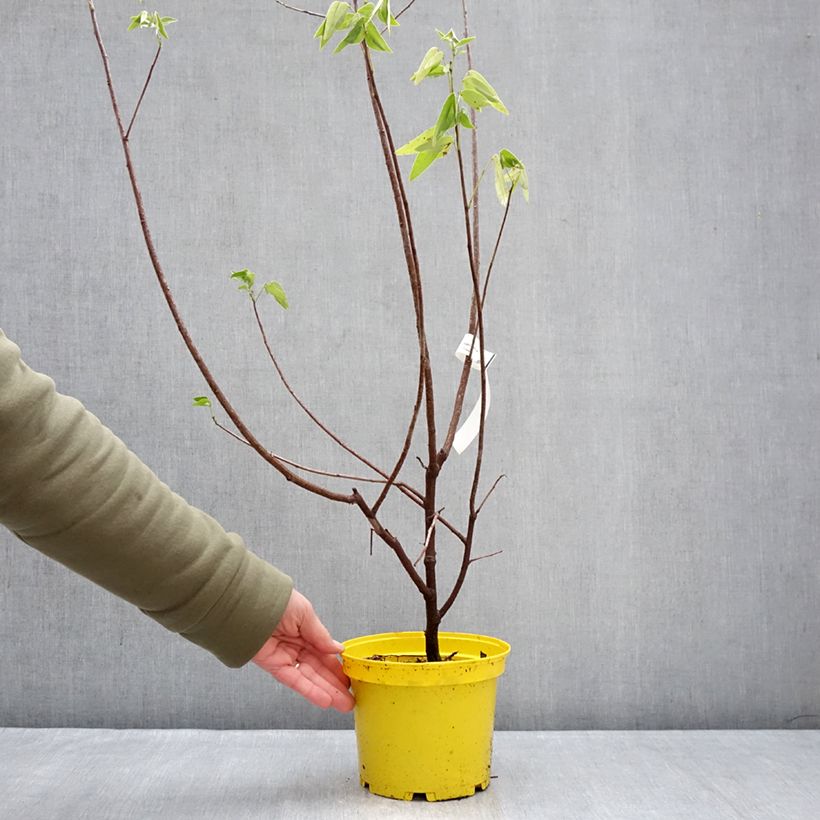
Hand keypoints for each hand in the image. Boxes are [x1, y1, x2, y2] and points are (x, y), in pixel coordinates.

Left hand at [251, 589, 353, 711]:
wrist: (249, 603)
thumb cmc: (276, 601)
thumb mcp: (305, 613)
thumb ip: (320, 635)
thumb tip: (338, 649)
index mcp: (305, 631)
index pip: (325, 654)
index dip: (337, 667)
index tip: (351, 678)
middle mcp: (296, 646)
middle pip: (319, 670)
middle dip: (336, 686)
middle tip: (351, 699)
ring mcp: (285, 657)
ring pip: (310, 678)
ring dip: (327, 692)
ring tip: (344, 705)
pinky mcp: (274, 666)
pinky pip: (294, 681)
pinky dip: (309, 691)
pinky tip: (325, 700)